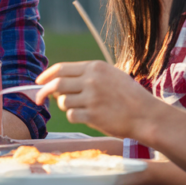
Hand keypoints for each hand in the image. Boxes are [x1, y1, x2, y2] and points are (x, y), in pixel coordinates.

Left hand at [34, 61, 159, 138]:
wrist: (147, 115)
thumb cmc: (130, 97)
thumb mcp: (111, 75)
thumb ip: (88, 75)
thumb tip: (59, 81)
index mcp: (95, 67)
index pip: (61, 68)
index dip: (46, 75)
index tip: (38, 82)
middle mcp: (91, 80)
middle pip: (56, 84)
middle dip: (43, 92)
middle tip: (39, 99)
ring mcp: (91, 98)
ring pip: (63, 102)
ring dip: (66, 106)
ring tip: (81, 108)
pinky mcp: (92, 116)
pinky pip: (71, 116)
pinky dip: (74, 117)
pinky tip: (87, 117)